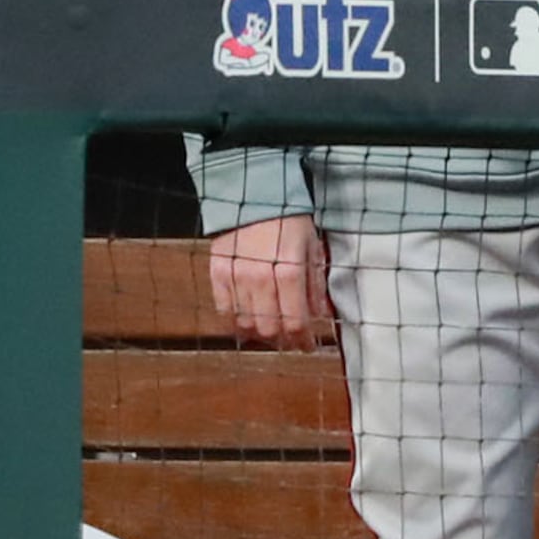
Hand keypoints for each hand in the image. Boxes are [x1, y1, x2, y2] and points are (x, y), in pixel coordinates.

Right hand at [207, 216, 330, 350]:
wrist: (255, 194)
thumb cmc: (288, 218)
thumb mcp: (311, 247)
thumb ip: (315, 284)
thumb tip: (320, 314)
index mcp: (288, 272)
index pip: (295, 323)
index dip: (302, 340)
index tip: (307, 345)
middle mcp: (260, 278)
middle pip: (269, 329)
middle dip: (282, 340)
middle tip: (290, 340)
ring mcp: (236, 277)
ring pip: (245, 325)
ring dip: (258, 334)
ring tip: (269, 332)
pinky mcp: (218, 272)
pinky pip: (223, 310)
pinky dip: (234, 322)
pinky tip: (246, 322)